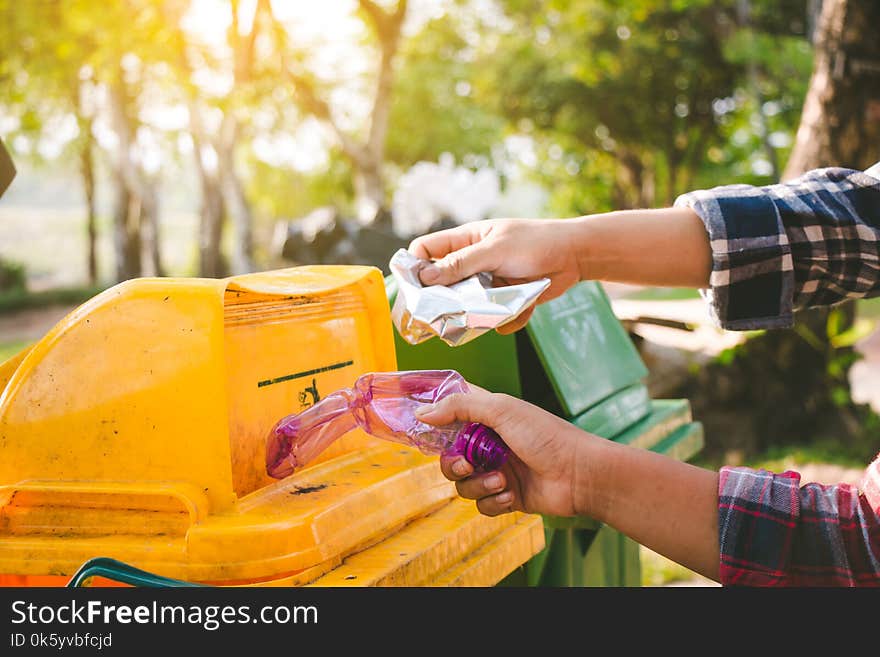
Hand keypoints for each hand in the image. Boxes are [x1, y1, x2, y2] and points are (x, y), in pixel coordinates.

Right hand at [408, 218, 583, 333]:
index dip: (415, 267)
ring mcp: (487, 283)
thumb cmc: (536, 242)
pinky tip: (520, 309)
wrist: (575, 256)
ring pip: (466, 307)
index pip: (425, 250)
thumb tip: (425, 276)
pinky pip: (493, 318)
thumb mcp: (495, 249)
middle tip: (448, 312)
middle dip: (445, 300)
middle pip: (441, 285)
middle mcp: (472, 262)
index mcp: (465, 241)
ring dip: (477, 314)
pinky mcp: (504, 301)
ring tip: (490, 312)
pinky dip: (505, 319)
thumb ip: (461, 263)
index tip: (416, 289)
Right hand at [415, 386, 593, 517]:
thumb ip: (460, 407)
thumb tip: (422, 413)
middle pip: (447, 456)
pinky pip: (481, 504)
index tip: (419, 426)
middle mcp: (487, 443)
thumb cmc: (546, 436)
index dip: (433, 419)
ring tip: (501, 481)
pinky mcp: (505, 496)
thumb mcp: (501, 410)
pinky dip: (493, 501)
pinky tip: (511, 495)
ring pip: (462, 483)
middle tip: (467, 464)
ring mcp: (496, 470)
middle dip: (452, 464)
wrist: (579, 475)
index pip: (450, 412)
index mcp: (486, 416)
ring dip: (477, 484)